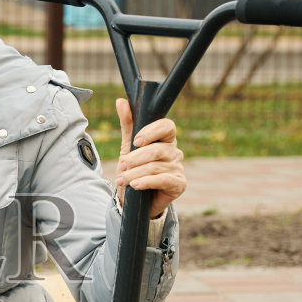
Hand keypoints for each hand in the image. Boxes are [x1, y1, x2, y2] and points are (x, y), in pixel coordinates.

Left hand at [113, 97, 185, 219]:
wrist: (135, 200)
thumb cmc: (134, 171)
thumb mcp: (128, 148)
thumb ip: (128, 126)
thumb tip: (121, 101)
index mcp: (165, 139)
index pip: (167, 126)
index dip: (152, 131)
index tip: (136, 141)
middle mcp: (174, 152)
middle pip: (157, 150)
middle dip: (136, 158)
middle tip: (122, 165)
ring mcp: (178, 168)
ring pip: (156, 166)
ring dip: (135, 173)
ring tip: (122, 179)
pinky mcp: (179, 184)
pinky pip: (163, 180)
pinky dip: (147, 182)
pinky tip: (135, 185)